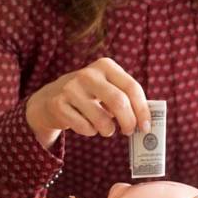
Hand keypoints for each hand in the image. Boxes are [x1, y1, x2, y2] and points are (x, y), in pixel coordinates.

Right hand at [26, 57, 150, 149]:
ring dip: (108, 130)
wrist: (50, 99)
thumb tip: (147, 120)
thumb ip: (126, 99)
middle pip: (119, 102)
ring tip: (106, 129)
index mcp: (105, 66)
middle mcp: (88, 74)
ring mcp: (71, 88)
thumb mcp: (106, 88)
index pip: (132, 87)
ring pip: (102, 119)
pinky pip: (85, 127)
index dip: (142, 109)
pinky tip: (87, 125)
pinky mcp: (58, 104)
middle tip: (129, 132)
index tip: (146, 126)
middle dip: (129, 122)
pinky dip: (91, 132)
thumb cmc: (88, 96)